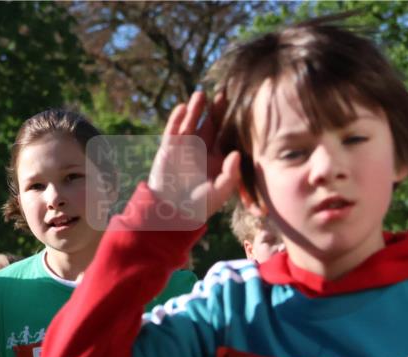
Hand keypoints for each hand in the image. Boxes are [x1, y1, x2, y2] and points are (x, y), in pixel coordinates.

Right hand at [148, 90, 240, 226]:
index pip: (226, 135)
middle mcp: (202, 150)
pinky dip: (176, 119)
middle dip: (215, 110)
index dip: (231, 121)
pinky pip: (172, 130)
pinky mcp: (168, 149)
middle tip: (223, 93)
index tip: (239, 105)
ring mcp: (184, 148)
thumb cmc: (199, 206)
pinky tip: (182, 107)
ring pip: (191, 123)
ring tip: (200, 93)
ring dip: (195, 109)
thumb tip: (236, 154)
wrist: (172, 211)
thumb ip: (230, 175)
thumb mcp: (219, 192)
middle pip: (210, 125)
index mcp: (217, 159)